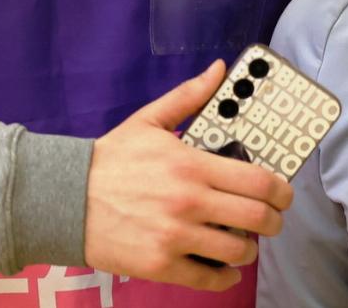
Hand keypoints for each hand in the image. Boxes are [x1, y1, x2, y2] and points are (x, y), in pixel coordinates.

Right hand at [83, 60, 294, 290]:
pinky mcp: (160, 264)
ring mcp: (175, 236)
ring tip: (242, 242)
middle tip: (270, 220)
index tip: (283, 194)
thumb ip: (189, 96)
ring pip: (237, 251)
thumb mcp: (149, 120)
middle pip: (257, 219)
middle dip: (273, 222)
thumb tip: (219, 69)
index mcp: (191, 164)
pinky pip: (209, 279)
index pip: (257, 180)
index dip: (281, 190)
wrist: (64, 198)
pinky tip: (224, 268)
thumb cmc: (110, 160)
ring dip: (248, 249)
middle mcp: (189, 201)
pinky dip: (224, 278)